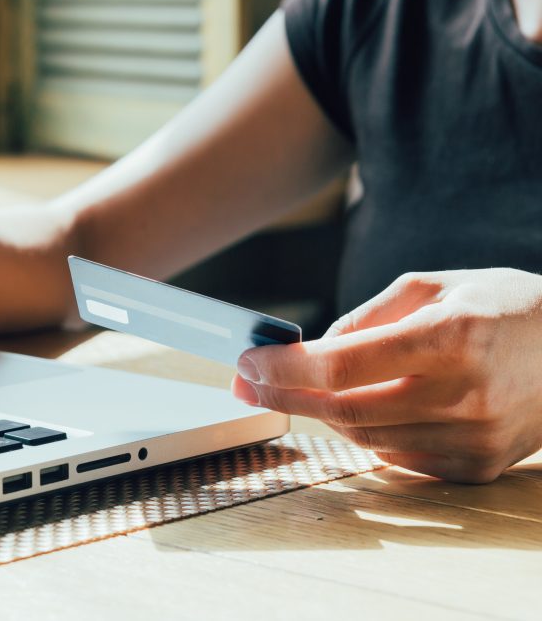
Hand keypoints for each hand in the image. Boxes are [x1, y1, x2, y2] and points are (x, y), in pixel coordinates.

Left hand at [232, 269, 541, 482]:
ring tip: (295, 388)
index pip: (343, 365)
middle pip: (345, 408)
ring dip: (321, 412)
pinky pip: (396, 455)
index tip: (248, 361)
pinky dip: (365, 432)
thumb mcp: (435, 286)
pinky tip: (353, 407)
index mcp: (453, 336)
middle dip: (285, 395)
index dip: (285, 366)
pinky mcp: (476, 466)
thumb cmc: (504, 307)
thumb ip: (367, 317)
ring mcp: (474, 438)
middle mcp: (465, 393)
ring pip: (364, 436)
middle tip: (248, 382)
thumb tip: (312, 348)